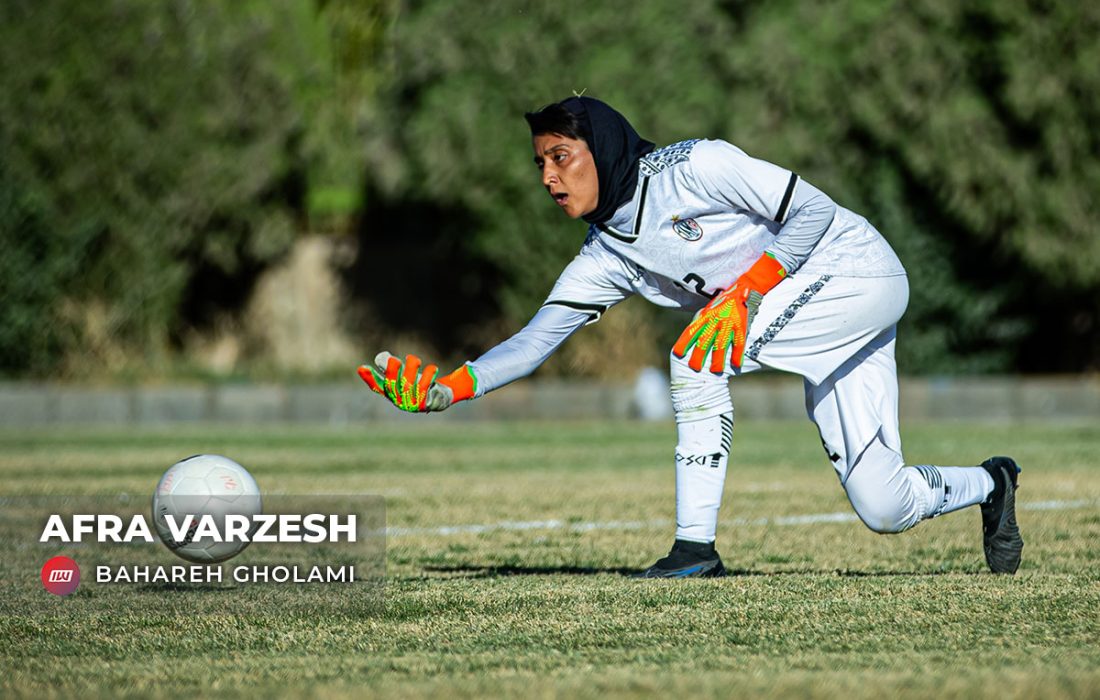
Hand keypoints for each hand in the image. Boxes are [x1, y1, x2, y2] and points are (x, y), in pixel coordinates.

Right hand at [358, 352, 476, 412]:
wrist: (439, 398)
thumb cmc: (418, 384)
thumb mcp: (404, 377)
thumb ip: (393, 369)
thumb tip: (382, 358)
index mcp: (392, 394)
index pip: (377, 386)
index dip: (368, 378)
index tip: (362, 367)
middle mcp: (400, 400)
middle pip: (392, 385)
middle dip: (392, 371)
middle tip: (395, 360)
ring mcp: (413, 403)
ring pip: (409, 384)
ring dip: (411, 368)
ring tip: (414, 359)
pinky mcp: (427, 403)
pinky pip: (427, 386)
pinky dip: (429, 374)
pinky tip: (432, 368)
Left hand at [672, 253, 785, 373]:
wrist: (742, 290)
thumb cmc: (722, 303)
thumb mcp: (707, 310)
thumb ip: (700, 322)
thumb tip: (691, 336)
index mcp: (704, 317)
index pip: (691, 331)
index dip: (684, 343)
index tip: (678, 354)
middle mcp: (714, 321)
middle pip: (704, 341)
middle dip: (698, 356)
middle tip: (694, 368)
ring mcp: (728, 324)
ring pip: (721, 345)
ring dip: (717, 360)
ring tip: (715, 371)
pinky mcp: (741, 326)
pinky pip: (739, 343)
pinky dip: (737, 355)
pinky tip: (736, 365)